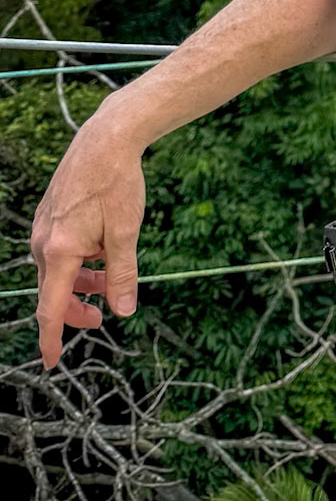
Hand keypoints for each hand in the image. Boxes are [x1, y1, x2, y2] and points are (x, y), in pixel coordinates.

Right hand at [30, 106, 147, 368]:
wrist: (106, 138)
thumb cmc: (117, 183)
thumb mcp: (126, 233)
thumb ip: (122, 275)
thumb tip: (123, 311)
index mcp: (59, 251)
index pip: (50, 308)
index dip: (52, 338)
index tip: (51, 361)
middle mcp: (43, 241)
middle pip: (53, 291)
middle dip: (76, 309)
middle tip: (101, 318)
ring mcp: (44, 227)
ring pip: (57, 269)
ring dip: (81, 282)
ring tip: (109, 278)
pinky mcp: (50, 214)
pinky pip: (58, 249)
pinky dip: (77, 260)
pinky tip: (99, 249)